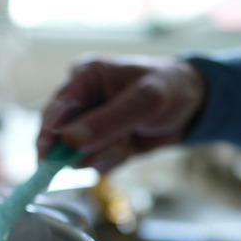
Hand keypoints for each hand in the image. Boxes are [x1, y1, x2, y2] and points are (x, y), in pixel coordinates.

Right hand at [37, 55, 205, 171]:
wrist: (194, 104)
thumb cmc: (169, 88)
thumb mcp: (144, 101)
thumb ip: (107, 120)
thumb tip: (69, 140)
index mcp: (83, 78)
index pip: (54, 109)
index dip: (47, 135)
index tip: (46, 159)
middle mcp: (79, 101)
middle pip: (59, 136)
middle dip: (82, 150)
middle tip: (110, 148)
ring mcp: (87, 124)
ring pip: (76, 154)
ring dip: (102, 156)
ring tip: (128, 143)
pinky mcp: (98, 143)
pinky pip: (93, 163)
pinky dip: (111, 161)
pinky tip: (129, 147)